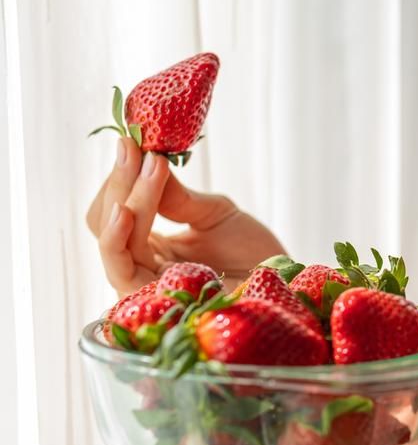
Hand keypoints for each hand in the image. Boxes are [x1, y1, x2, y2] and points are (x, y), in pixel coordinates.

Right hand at [87, 138, 285, 295]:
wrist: (284, 282)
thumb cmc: (252, 252)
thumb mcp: (214, 214)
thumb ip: (177, 197)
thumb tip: (145, 161)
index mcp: (151, 245)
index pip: (117, 209)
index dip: (122, 177)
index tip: (131, 141)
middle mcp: (142, 267)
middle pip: (106, 224)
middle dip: (121, 183)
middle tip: (134, 150)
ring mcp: (146, 287)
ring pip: (113, 244)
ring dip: (126, 201)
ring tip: (140, 167)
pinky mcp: (155, 303)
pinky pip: (123, 273)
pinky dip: (119, 239)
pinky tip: (126, 211)